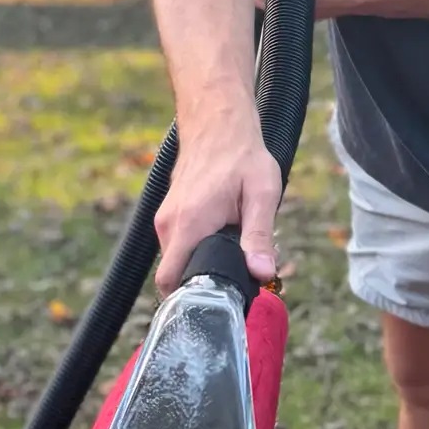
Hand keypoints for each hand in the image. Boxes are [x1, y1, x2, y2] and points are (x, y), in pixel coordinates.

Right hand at [152, 124, 282, 298]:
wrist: (218, 123)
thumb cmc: (242, 156)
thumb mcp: (261, 194)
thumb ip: (259, 236)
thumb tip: (262, 274)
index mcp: (189, 224)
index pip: (170, 282)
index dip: (189, 300)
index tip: (217, 306)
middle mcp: (169, 224)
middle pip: (176, 274)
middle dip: (202, 282)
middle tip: (237, 280)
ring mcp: (166, 218)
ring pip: (177, 259)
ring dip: (201, 263)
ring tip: (233, 254)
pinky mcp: (169, 213)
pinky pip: (178, 244)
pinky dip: (196, 248)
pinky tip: (221, 238)